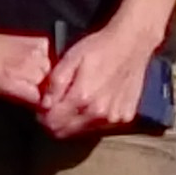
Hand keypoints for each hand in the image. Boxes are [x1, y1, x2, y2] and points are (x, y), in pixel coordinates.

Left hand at [38, 20, 160, 138]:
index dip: (43, 116)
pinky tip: (96, 100)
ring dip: (75, 120)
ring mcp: (114, 118)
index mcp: (83, 98)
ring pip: (83, 131)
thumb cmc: (100, 47)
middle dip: (56, 121)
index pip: (52, 122)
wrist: (132, 43)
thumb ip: (55, 83)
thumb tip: (44, 105)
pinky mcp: (125, 117)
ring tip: (78, 100)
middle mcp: (99, 114)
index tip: (44, 107)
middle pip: (66, 131)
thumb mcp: (71, 58)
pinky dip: (94, 118)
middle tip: (57, 105)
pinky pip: (101, 126)